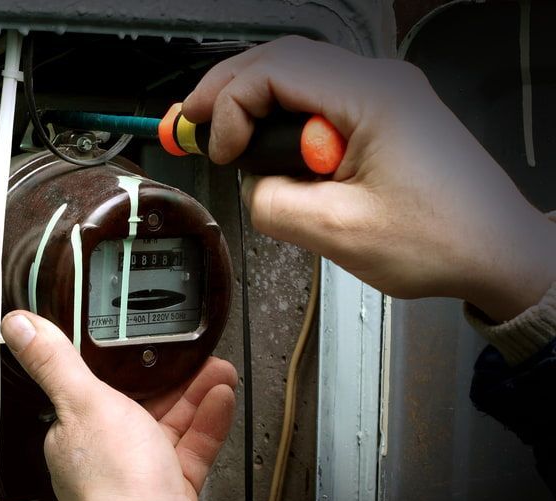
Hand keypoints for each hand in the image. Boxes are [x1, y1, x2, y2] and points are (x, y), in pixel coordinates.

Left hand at [0, 311, 236, 500]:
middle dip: (168, 379)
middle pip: (136, 408)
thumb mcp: (83, 402)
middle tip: (192, 355)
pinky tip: (221, 401)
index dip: (118, 368)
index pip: (91, 393)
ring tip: (218, 370)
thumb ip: (54, 362)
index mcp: (72, 436)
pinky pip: (190, 451)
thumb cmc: (114, 482)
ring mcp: (138, 478)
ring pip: (167, 427)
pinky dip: (206, 425)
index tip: (141, 345)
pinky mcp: (170, 493)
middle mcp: (103, 458)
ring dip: (194, 397)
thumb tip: (17, 326)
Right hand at [183, 36, 555, 321]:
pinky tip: (267, 151)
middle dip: (226, 91)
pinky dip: (283, 121)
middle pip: (281, 60)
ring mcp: (384, 96)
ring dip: (253, 105)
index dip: (229, 105)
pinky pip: (320, 103)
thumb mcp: (340, 233)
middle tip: (186, 123)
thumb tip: (252, 186)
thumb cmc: (442, 242)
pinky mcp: (385, 118)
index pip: (274, 70)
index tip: (217, 151)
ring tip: (220, 139)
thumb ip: (274, 204)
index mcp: (372, 97)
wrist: (501, 254)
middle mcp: (380, 82)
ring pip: (297, 78)